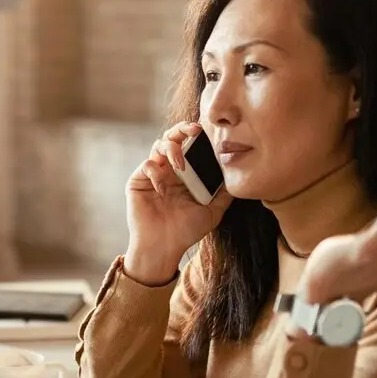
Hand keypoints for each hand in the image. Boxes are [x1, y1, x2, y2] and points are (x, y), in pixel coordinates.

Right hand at [124, 122, 233, 284]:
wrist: (164, 247)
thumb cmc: (186, 231)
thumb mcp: (213, 211)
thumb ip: (224, 193)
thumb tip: (238, 175)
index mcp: (186, 173)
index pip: (190, 146)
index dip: (197, 135)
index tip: (208, 132)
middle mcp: (169, 169)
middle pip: (173, 138)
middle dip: (182, 129)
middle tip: (194, 130)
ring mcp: (153, 174)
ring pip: (158, 145)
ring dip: (171, 149)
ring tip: (179, 164)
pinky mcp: (138, 181)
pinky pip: (147, 165)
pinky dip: (155, 170)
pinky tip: (162, 187)